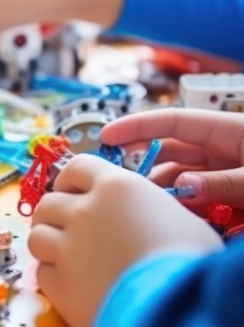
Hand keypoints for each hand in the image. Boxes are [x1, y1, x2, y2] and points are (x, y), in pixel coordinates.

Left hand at [29, 155, 222, 326]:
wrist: (179, 306)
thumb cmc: (191, 261)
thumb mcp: (178, 218)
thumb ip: (145, 207)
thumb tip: (139, 213)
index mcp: (115, 187)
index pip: (78, 166)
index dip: (71, 178)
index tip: (72, 189)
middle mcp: (84, 211)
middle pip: (49, 202)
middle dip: (54, 213)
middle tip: (66, 227)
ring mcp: (67, 247)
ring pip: (37, 235)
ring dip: (48, 242)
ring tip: (64, 254)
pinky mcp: (60, 283)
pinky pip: (42, 272)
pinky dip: (52, 275)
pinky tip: (70, 281)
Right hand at [102, 108, 243, 208]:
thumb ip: (223, 182)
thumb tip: (183, 186)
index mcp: (230, 130)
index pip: (173, 121)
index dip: (137, 126)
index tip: (107, 136)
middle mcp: (224, 149)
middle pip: (171, 149)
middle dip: (143, 161)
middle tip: (116, 176)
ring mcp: (226, 172)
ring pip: (181, 177)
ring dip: (162, 189)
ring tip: (143, 204)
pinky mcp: (230, 197)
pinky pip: (197, 198)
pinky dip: (182, 206)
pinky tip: (168, 215)